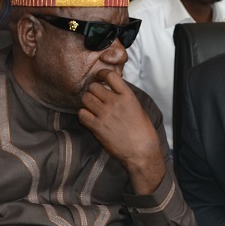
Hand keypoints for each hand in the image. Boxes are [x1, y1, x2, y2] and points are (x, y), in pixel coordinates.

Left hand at [78, 69, 165, 194]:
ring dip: (87, 102)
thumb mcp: (137, 108)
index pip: (110, 76)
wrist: (141, 151)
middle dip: (92, 91)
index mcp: (127, 96)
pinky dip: (83, 115)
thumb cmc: (142, 131)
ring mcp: (105, 114)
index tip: (99, 78)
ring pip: (86, 99)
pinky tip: (89, 118)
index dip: (101, 75)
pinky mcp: (97, 127)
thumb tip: (113, 90)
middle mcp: (115, 102)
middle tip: (95, 97)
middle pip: (93, 87)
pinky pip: (82, 114)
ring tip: (91, 108)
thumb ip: (124, 97)